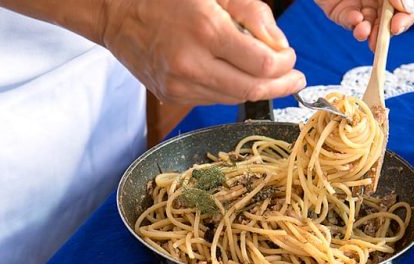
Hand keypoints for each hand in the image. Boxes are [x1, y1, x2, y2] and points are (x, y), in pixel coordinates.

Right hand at [102, 0, 305, 104]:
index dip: (285, 65)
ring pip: (236, 98)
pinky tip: (240, 78)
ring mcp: (181, 85)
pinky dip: (234, 90)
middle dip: (281, 86)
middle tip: (296, 79)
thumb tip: (280, 45)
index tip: (291, 58)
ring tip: (274, 80)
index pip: (263, 64)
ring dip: (259, 90)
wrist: (117, 13)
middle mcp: (192, 63)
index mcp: (206, 30)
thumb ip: (253, 13)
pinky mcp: (173, 95)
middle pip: (253, 89)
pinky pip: (215, 99)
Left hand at [315, 0, 413, 49]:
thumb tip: (406, 9)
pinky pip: (348, 20)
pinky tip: (355, 20)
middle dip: (382, 33)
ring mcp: (360, 4)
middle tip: (379, 41)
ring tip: (364, 32)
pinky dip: (352, 23)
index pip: (405, 10)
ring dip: (367, 32)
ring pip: (367, 25)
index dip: (404, 20)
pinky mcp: (340, 10)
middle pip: (385, 22)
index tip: (396, 27)